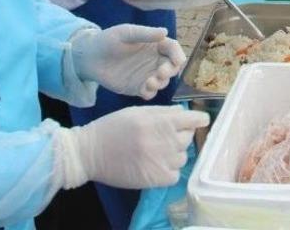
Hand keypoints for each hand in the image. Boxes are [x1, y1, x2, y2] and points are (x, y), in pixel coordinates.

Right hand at [57, 105, 208, 189]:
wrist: (90, 152)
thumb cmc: (113, 127)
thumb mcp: (138, 111)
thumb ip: (163, 112)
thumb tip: (183, 112)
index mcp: (161, 121)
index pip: (194, 120)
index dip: (198, 120)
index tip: (198, 121)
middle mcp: (165, 141)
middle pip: (188, 138)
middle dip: (181, 135)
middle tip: (165, 136)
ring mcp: (162, 161)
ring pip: (183, 157)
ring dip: (174, 154)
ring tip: (157, 151)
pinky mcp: (156, 179)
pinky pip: (175, 174)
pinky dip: (169, 170)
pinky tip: (156, 165)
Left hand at [71, 25, 185, 99]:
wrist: (90, 57)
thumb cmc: (108, 40)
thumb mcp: (125, 33)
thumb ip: (145, 34)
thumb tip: (165, 31)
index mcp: (154, 44)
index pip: (173, 49)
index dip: (177, 54)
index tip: (178, 60)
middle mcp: (154, 60)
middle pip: (172, 67)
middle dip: (170, 71)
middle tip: (160, 73)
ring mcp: (147, 74)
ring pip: (163, 81)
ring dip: (161, 83)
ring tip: (149, 82)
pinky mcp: (138, 87)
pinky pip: (150, 93)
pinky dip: (150, 93)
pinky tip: (144, 90)